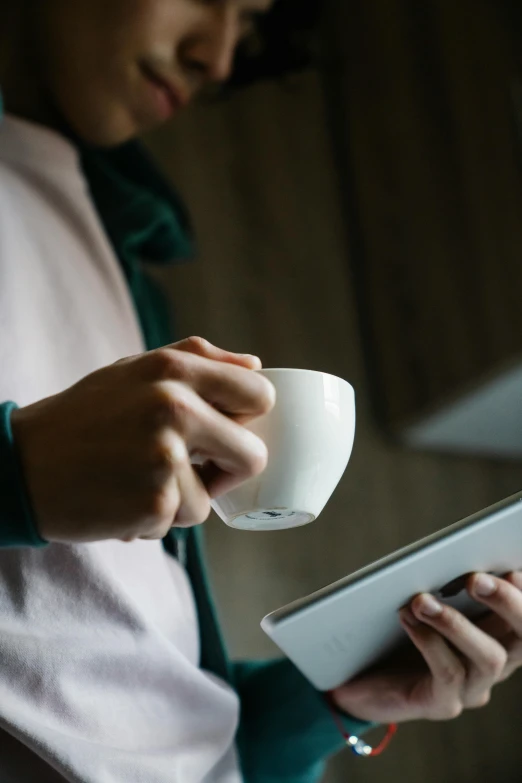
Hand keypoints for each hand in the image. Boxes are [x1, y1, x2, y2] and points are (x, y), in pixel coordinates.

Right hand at [11, 337, 274, 543]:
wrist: (24, 464)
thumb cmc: (86, 417)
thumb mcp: (136, 370)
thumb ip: (199, 361)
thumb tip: (257, 368)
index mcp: (175, 369)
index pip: (260, 393)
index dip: (249, 418)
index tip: (229, 429)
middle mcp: (175, 406)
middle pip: (253, 455)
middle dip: (228, 469)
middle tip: (191, 466)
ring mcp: (165, 455)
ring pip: (212, 497)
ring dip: (183, 497)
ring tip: (139, 479)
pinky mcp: (154, 500)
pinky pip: (181, 519)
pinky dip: (156, 517)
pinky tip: (123, 497)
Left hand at [331, 571, 521, 723]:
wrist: (355, 676)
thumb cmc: (392, 629)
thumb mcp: (424, 601)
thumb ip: (446, 585)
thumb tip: (457, 555)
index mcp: (494, 635)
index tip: (511, 570)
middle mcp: (489, 663)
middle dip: (507, 604)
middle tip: (475, 579)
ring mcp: (470, 688)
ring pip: (489, 659)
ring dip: (456, 624)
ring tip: (422, 600)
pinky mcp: (441, 704)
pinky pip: (448, 674)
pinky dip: (430, 642)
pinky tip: (408, 620)